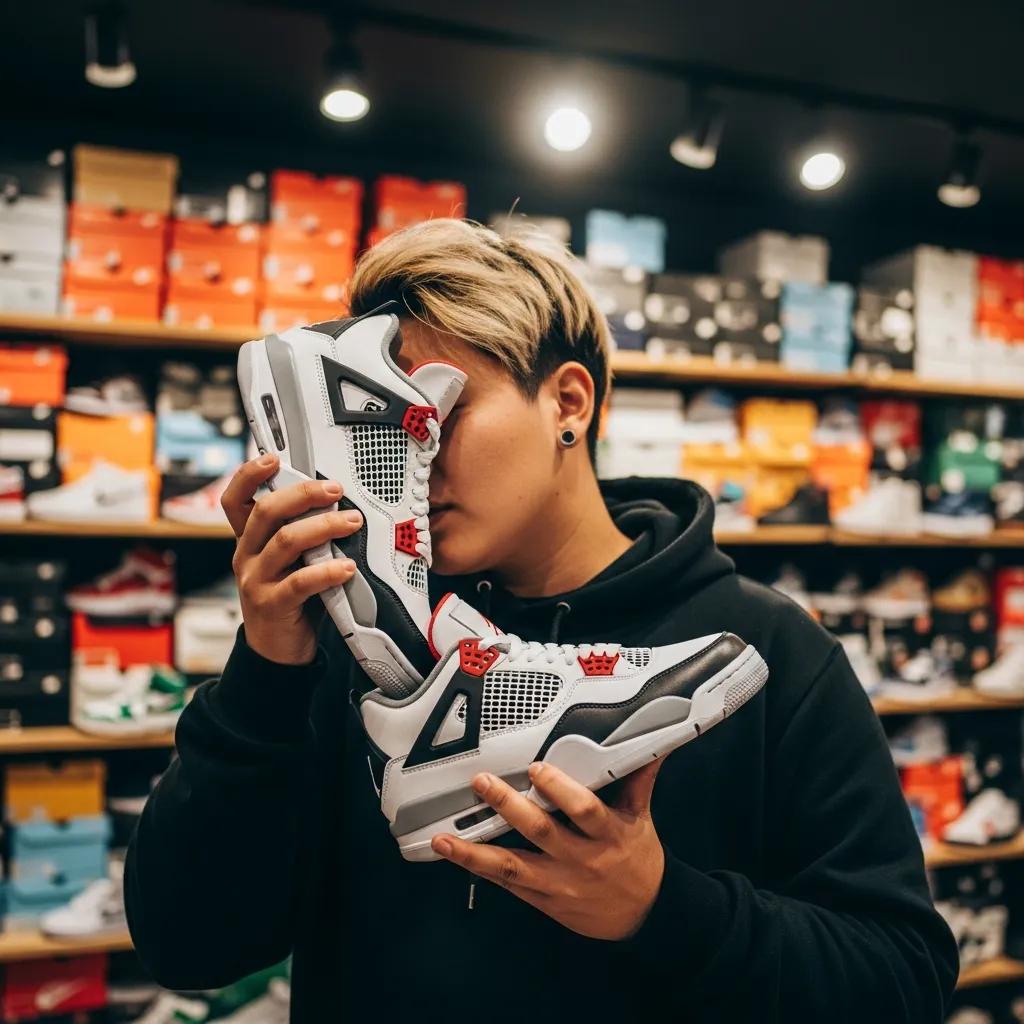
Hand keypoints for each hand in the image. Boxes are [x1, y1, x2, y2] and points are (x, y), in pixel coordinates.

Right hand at [221, 455, 362, 665]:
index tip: (273, 459)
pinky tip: (347, 567)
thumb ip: (300, 535)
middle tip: (335, 490)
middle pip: (266, 512)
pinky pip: (300, 582)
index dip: (248, 476)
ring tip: (352, 523)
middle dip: (303, 495)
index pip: (235, 500)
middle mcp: (247, 556)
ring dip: (323, 527)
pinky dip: (327, 571)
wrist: (276, 650)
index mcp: (249, 541)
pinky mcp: (272, 604)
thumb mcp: (288, 561)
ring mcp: (256, 580)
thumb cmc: (289, 599)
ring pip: (286, 541)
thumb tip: (334, 504)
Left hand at [432, 759, 665, 940]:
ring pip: (513, 865)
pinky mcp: (543, 900)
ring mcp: (558, 883)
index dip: (560, 789)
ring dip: (475, 851)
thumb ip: (639, 779)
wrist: (644, 916)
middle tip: (483, 783)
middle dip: (509, 806)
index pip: (584, 810)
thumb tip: (651, 745)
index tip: (538, 769)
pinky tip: (452, 855)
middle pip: (541, 832)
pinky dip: (477, 868)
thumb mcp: (641, 819)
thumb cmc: (639, 861)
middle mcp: (580, 860)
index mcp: (608, 835)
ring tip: (446, 837)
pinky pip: (506, 884)